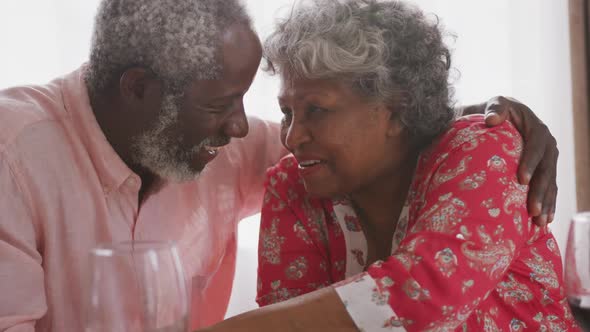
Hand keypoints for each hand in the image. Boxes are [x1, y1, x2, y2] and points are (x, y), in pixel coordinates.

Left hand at [481, 96, 557, 226]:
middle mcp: (547, 145)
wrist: (498, 118)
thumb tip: (491, 120)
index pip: (537, 147)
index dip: (531, 163)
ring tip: (540, 222)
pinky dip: (547, 205)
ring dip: (546, 203)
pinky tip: (544, 222)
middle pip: (547, 170)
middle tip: (532, 210)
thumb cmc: (493, 111)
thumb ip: (494, 108)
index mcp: (537, 129)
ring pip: (550, 183)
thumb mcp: (494, 104)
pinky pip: (549, 190)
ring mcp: (548, 160)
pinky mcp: (544, 171)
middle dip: (540, 191)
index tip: (522, 180)